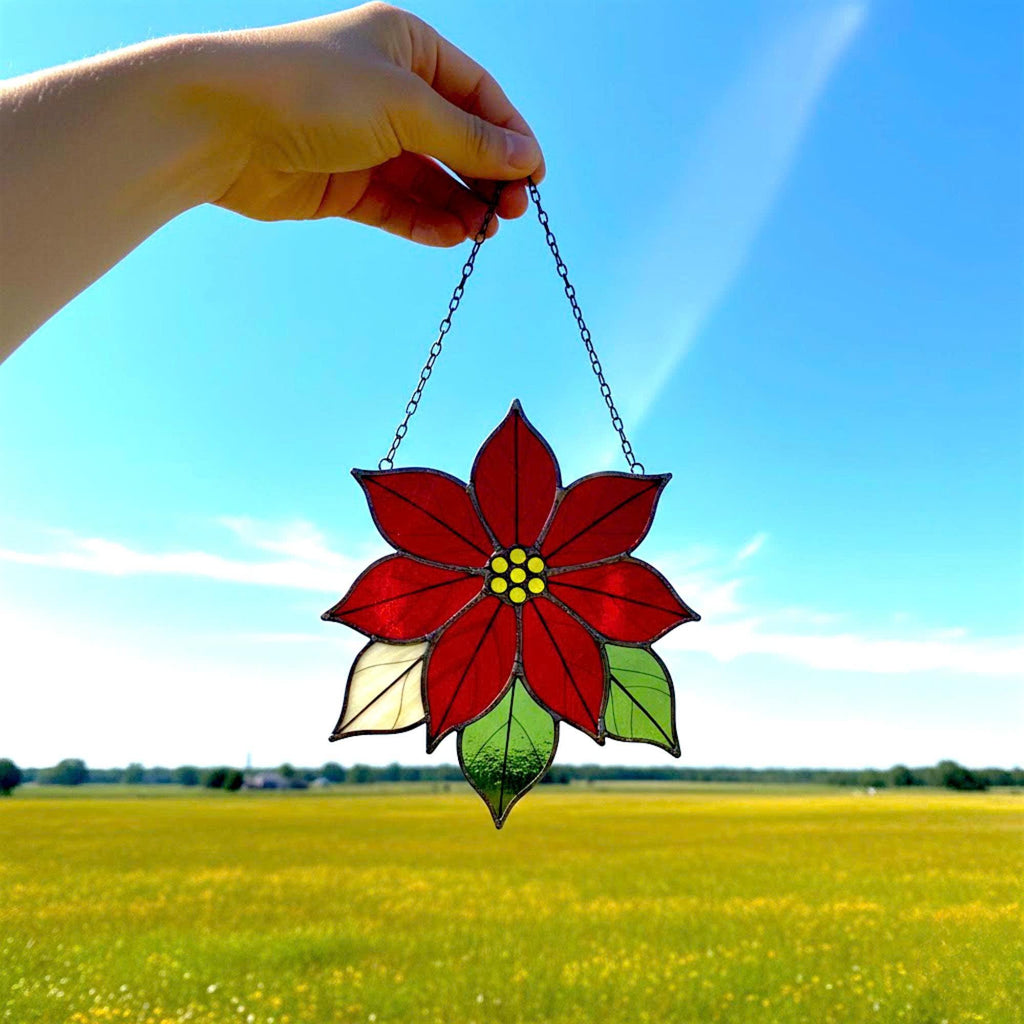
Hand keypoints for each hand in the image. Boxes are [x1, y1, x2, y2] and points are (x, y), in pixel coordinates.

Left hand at [211, 3, 545, 244]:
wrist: (220, 125)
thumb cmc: (310, 90)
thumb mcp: (404, 106)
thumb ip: (469, 138)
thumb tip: (527, 159)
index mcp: (406, 46)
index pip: (477, 94)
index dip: (510, 135)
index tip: (535, 177)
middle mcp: (388, 90)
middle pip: (457, 139)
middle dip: (487, 176)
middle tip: (511, 214)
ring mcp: (366, 139)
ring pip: (430, 178)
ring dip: (460, 205)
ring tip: (484, 232)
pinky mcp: (345, 183)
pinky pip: (399, 205)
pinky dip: (426, 221)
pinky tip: (452, 236)